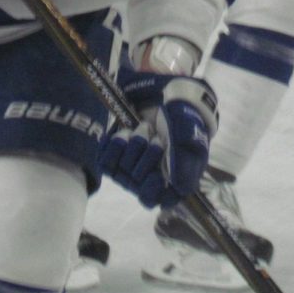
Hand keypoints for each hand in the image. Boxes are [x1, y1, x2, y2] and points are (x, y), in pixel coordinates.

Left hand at [99, 71, 217, 208]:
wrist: (167, 93)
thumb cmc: (183, 118)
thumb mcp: (189, 137)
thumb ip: (185, 163)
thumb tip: (180, 188)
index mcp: (171, 179)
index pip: (155, 200)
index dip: (151, 191)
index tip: (155, 176)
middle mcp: (148, 177)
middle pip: (136, 185)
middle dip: (145, 158)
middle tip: (156, 137)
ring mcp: (130, 166)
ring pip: (120, 172)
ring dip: (131, 147)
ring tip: (143, 127)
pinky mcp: (115, 153)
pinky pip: (104, 160)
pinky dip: (113, 144)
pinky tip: (124, 131)